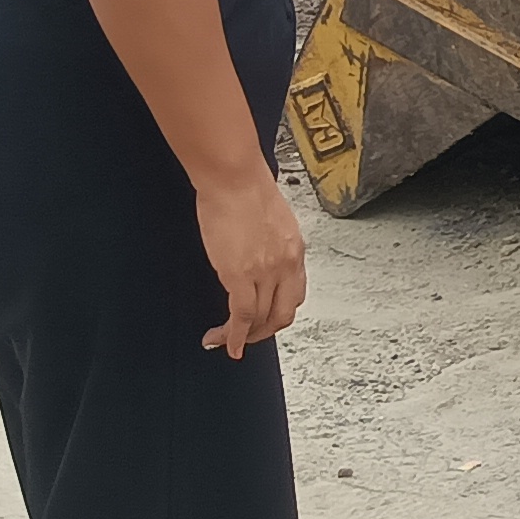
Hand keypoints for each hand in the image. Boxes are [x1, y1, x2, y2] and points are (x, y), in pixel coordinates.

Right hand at [195, 175, 308, 358]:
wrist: (233, 176)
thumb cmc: (245, 186)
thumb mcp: (271, 219)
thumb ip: (269, 241)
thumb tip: (257, 252)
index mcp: (294, 249)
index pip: (295, 294)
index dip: (279, 313)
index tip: (265, 321)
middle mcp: (286, 264)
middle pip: (283, 313)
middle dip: (265, 331)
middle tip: (248, 338)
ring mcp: (265, 272)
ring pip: (261, 319)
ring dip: (245, 336)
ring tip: (229, 341)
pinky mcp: (240, 275)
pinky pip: (241, 316)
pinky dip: (233, 335)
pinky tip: (223, 342)